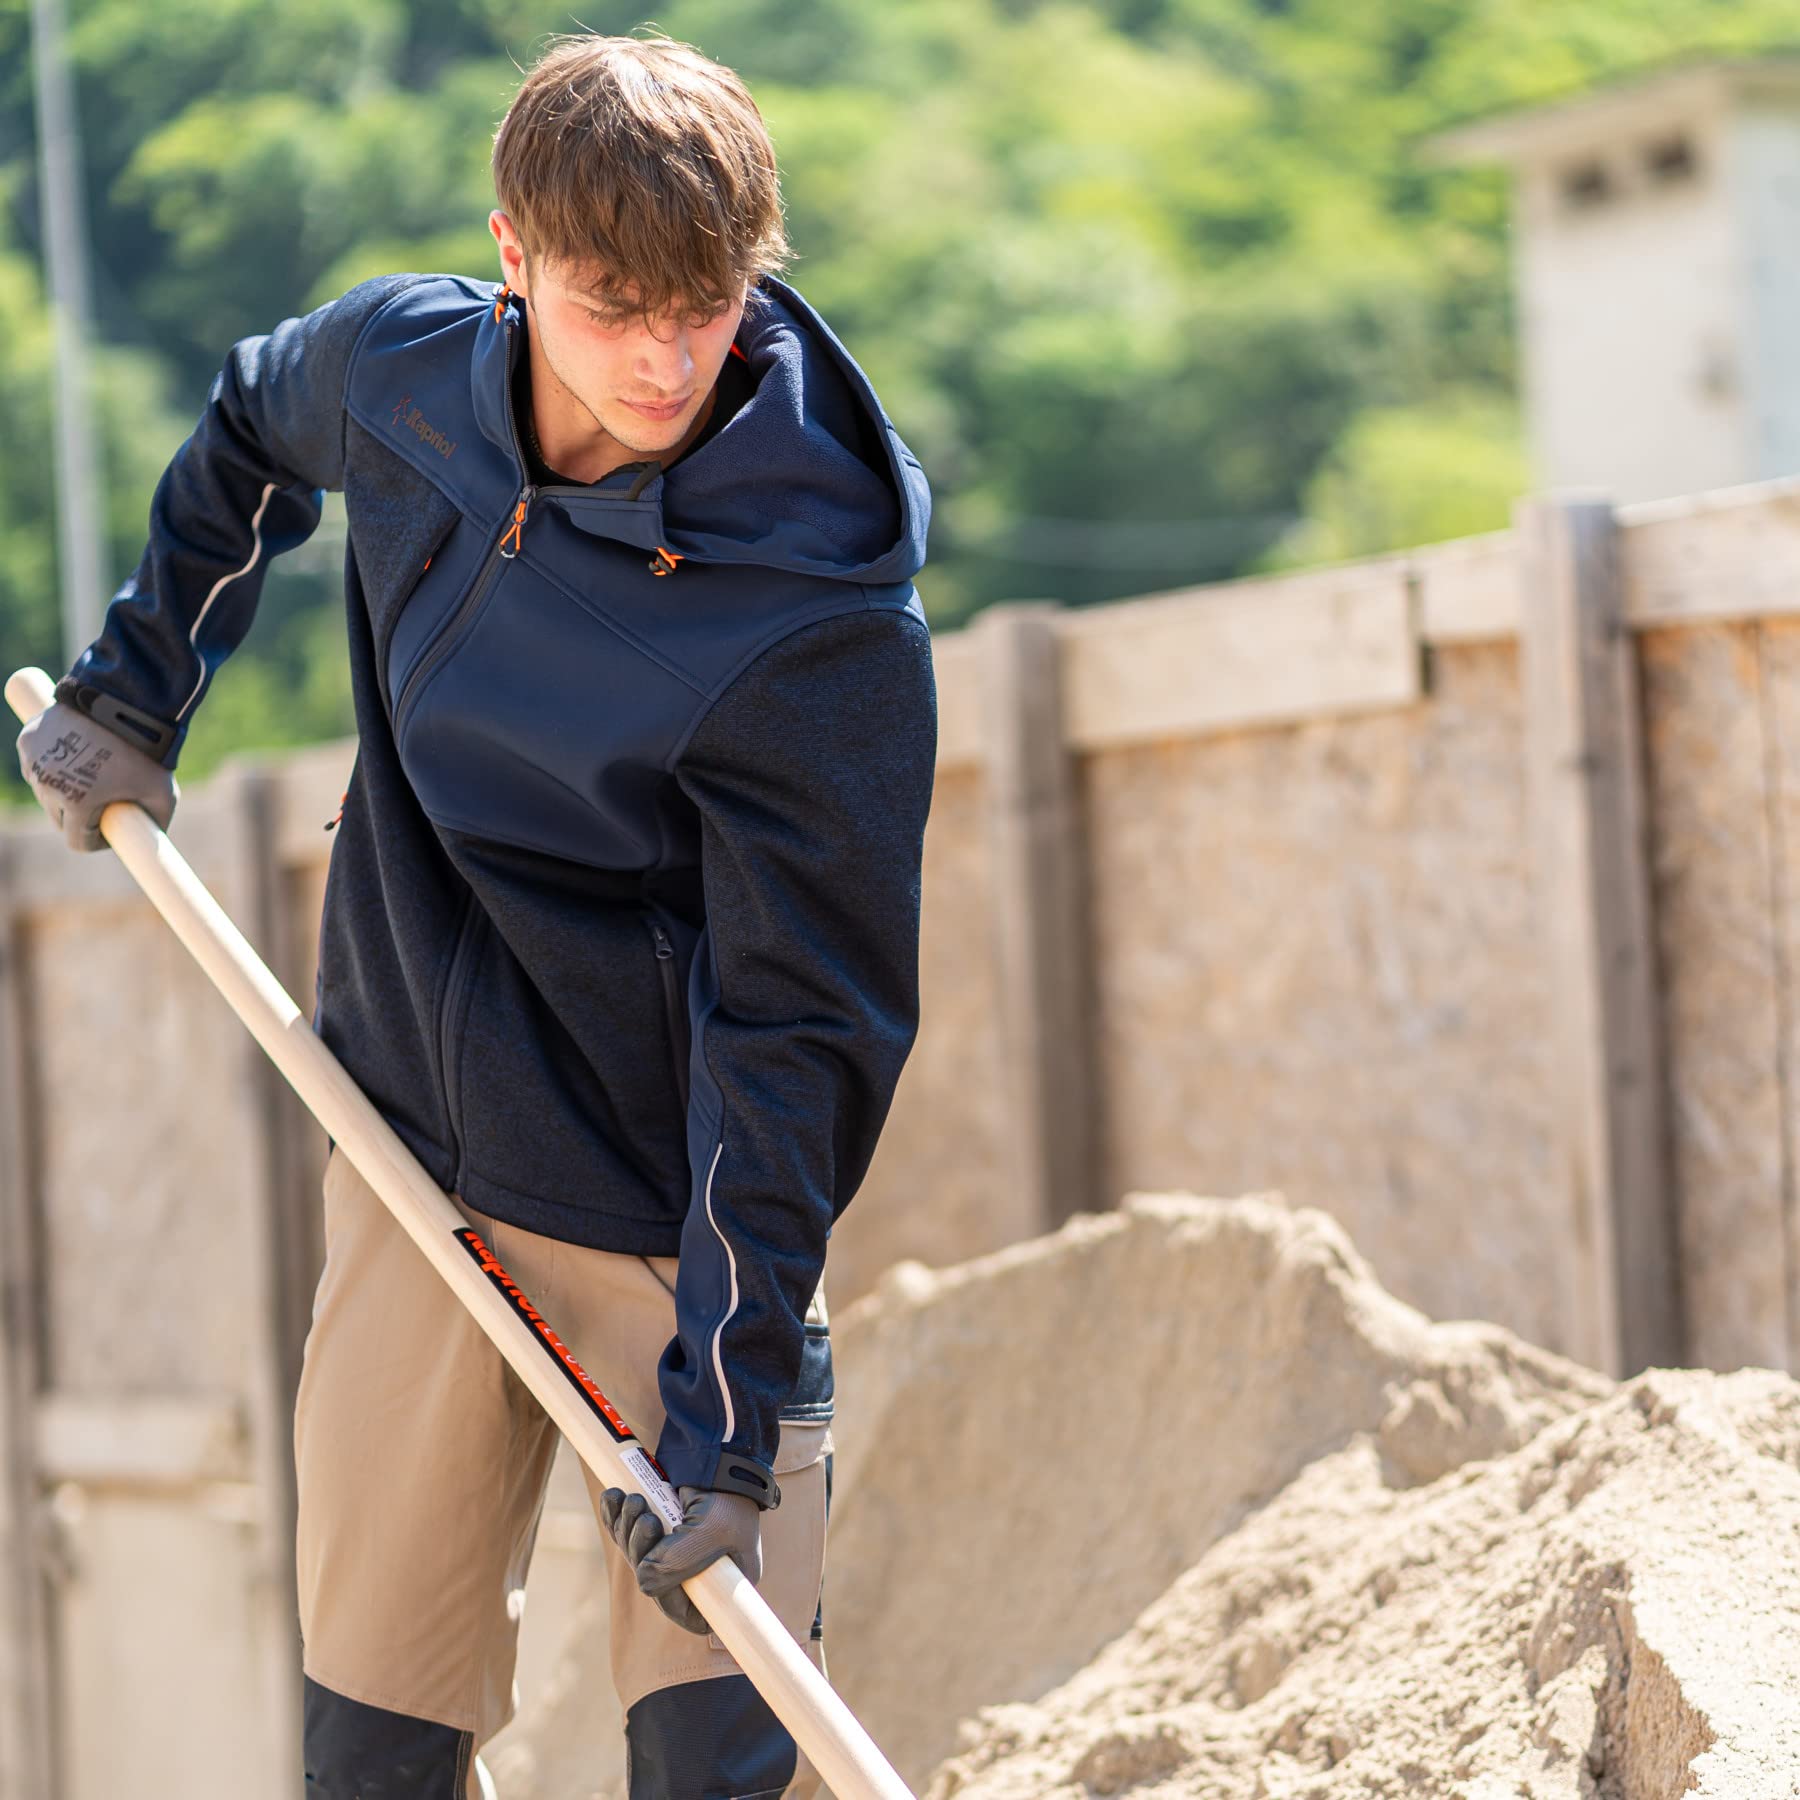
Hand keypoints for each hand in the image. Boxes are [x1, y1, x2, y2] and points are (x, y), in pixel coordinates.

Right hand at [16, 699, 178, 852]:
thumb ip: (155, 823)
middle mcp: (48, 784)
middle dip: (79, 815)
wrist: (127, 701)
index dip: (96, 840)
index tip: (108, 830)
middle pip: (58, 818)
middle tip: (103, 800)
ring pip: (45, 790)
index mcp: (76, 803)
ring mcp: (34, 760)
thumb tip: (147, 841)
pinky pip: (37, 764)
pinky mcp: (27, 739)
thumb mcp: (163, 794)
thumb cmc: (147, 751)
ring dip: (63, 789)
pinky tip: (74, 753)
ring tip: (91, 773)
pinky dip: (51, 763)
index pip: (77, 841)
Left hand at [598, 1483, 762, 1635]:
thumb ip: (678, 1562)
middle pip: (657, 1580)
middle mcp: (700, 1568)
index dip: (670, 1600)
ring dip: (628, 1527)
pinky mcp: (659, 1522)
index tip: (659, 1572)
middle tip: (645, 1518)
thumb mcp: (712, 1530)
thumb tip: (643, 1580)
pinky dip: (617, 1515)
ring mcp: (676, 1545)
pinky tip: (613, 1497)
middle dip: (641, 1550)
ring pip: (638, 1554)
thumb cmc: (727, 1493)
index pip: (692, 1614)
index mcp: (723, 1581)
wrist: (720, 1448)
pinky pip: (628, 1531)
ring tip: (633, 1499)